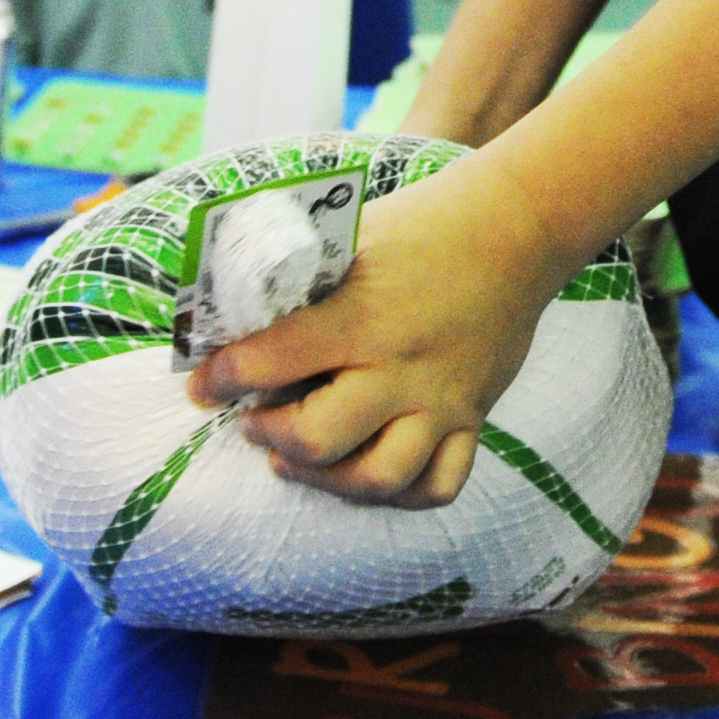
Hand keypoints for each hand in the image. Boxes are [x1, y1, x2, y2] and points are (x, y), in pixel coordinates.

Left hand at [190, 159, 574, 508]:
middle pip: (318, 438)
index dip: (223, 378)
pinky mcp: (472, 417)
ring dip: (324, 480)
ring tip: (293, 459)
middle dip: (269, 436)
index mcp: (361, 316)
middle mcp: (401, 367)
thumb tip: (230, 290)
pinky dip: (398, 494)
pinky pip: (438, 484)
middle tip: (251, 422)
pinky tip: (362, 472)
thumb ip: (299, 269)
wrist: (517, 228)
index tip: (201, 385)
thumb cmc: (424, 224)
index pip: (272, 361)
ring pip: (378, 477)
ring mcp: (441, 400)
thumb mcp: (352, 231)